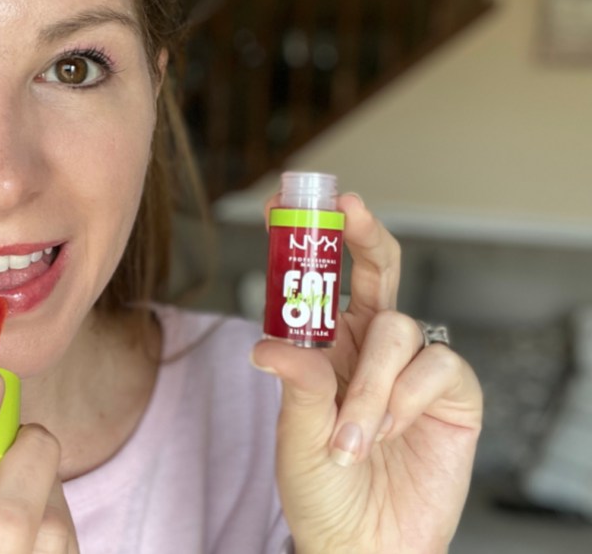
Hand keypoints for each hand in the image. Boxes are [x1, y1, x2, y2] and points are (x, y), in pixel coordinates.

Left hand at [253, 194, 481, 553]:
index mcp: (326, 345)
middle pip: (379, 269)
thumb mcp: (296, 435)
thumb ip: (297, 384)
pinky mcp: (452, 394)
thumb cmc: (322, 489)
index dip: (308, 238)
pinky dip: (406, 397)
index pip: (321, 278)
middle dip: (363, 233)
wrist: (365, 545)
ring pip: (398, 330)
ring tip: (351, 436)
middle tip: (349, 209)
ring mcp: (412, 367)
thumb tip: (270, 342)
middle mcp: (369, 345)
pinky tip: (390, 432)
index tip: (280, 202)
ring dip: (371, 383)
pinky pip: (437, 366)